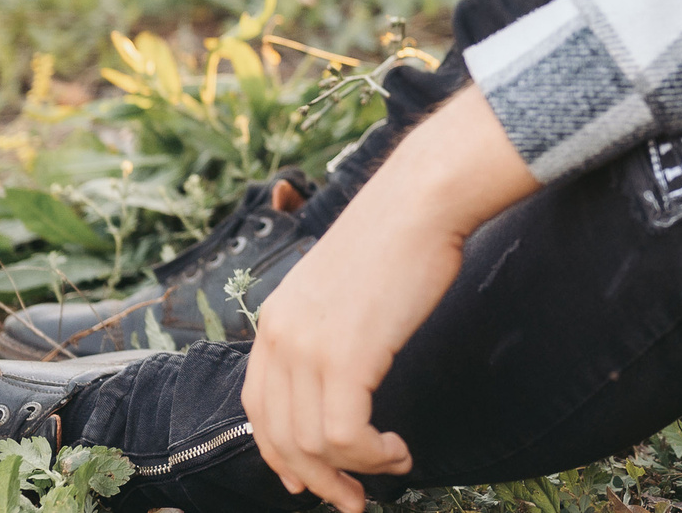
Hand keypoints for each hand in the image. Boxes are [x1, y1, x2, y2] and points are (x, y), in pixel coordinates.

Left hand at [242, 89, 538, 512]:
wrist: (423, 199)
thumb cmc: (400, 235)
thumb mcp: (344, 286)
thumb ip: (330, 327)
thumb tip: (346, 372)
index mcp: (275, 320)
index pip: (258, 407)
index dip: (280, 451)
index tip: (309, 477)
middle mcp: (279, 337)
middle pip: (280, 436)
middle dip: (316, 478)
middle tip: (352, 499)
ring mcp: (308, 348)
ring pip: (314, 443)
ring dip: (353, 470)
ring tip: (391, 468)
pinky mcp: (345, 357)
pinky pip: (345, 434)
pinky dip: (371, 455)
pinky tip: (397, 450)